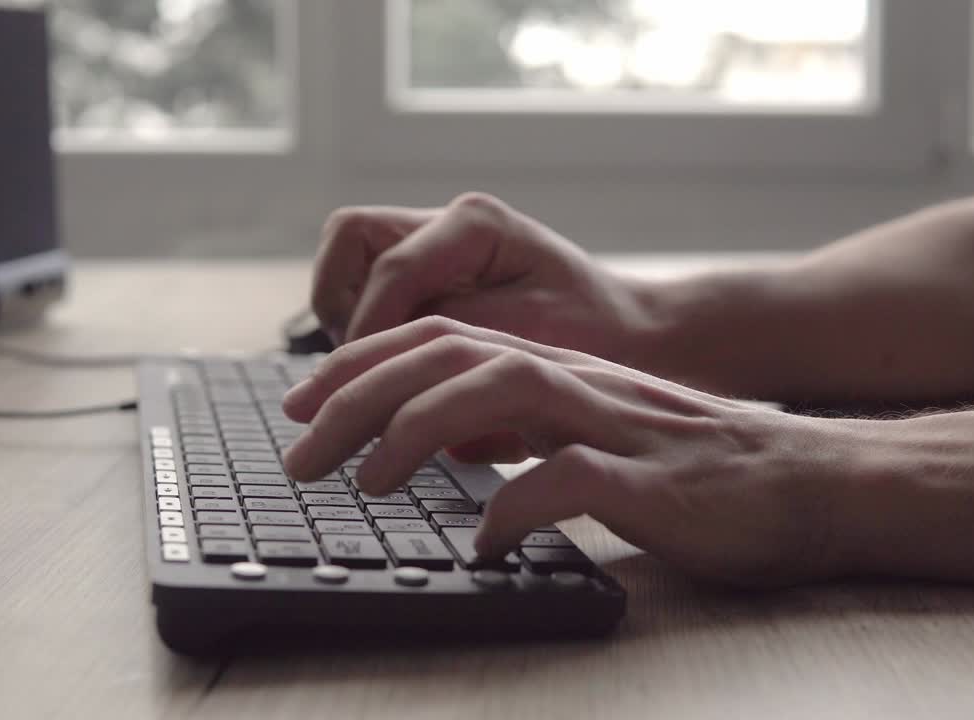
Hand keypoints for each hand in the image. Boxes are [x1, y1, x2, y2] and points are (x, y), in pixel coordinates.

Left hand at [281, 317, 855, 586]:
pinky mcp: (655, 479)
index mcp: (558, 369)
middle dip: (361, 395)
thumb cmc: (691, 468)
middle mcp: (578, 381)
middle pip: (451, 355)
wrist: (809, 480)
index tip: (301, 401)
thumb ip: (524, 425)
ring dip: (419, 429)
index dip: (362, 362)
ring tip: (368, 480)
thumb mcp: (592, 431)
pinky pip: (572, 479)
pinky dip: (515, 506)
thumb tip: (441, 446)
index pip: (441, 339)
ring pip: (501, 389)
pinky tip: (483, 541)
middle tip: (300, 452)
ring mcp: (617, 424)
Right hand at [311, 193, 646, 364]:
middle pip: (349, 240)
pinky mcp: (432, 270)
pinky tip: (400, 366)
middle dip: (342, 305)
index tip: (370, 383)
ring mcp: (436, 242)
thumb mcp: (526, 339)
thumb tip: (384, 358)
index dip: (369, 330)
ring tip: (379, 369)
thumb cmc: (592, 337)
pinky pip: (370, 288)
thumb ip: (451, 337)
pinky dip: (370, 325)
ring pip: (349, 261)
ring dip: (349, 316)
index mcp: (477, 224)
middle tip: (363, 365)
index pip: (391, 269)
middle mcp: (448, 220)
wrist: (631, 336)